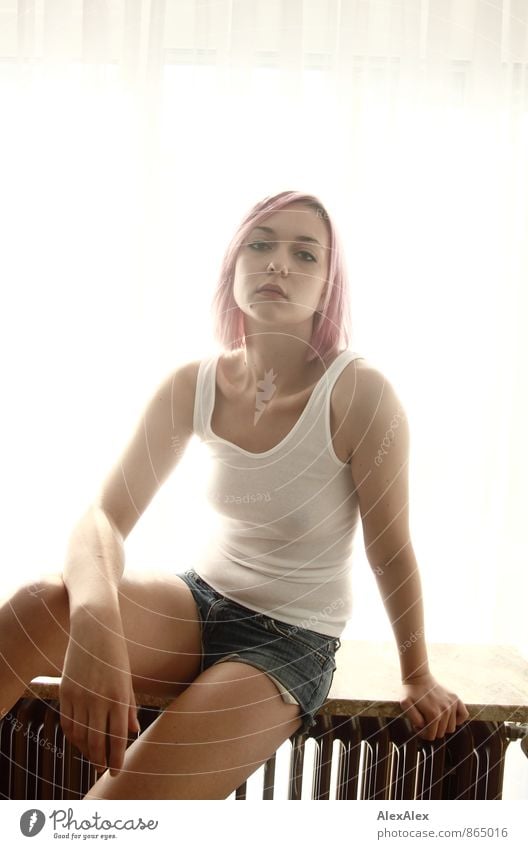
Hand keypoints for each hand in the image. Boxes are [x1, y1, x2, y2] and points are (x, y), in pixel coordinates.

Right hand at [59, 606, 140, 776]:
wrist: (94, 628)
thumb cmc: (116, 654)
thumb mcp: (128, 679)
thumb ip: (129, 706)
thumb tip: (132, 731)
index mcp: (119, 697)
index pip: (117, 738)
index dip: (116, 759)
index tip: (116, 771)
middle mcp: (99, 700)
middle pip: (97, 742)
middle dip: (100, 760)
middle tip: (103, 770)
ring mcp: (80, 696)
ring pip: (80, 736)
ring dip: (86, 751)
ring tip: (93, 758)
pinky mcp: (65, 691)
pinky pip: (67, 722)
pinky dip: (73, 737)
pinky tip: (79, 741)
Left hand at [399, 671, 468, 740]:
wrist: (418, 676)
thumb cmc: (410, 692)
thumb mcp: (404, 704)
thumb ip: (413, 717)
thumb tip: (423, 725)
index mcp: (433, 714)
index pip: (431, 736)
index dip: (423, 733)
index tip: (417, 725)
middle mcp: (445, 710)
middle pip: (441, 733)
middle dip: (431, 730)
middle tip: (424, 720)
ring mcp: (452, 704)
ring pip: (451, 728)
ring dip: (442, 725)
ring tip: (432, 716)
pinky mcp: (456, 698)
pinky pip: (464, 715)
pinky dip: (458, 719)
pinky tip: (448, 717)